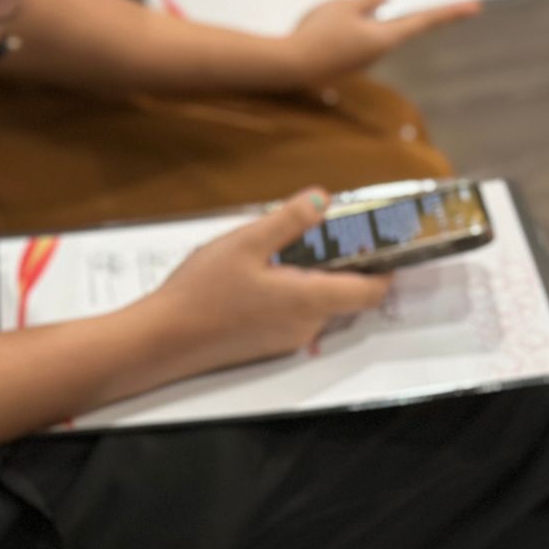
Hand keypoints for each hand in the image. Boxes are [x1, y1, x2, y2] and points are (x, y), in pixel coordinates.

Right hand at [138, 189, 392, 375]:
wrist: (162, 341)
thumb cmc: (203, 290)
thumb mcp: (246, 242)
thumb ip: (289, 221)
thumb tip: (324, 200)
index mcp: (311, 300)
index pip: (371, 291)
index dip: (386, 269)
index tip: (387, 244)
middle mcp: (307, 327)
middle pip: (346, 298)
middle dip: (343, 267)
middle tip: (326, 233)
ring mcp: (287, 341)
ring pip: (318, 307)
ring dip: (313, 280)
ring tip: (283, 250)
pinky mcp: (266, 348)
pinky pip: (294, 317)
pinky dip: (292, 295)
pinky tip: (260, 276)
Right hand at [281, 0, 481, 85]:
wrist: (289, 68)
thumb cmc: (319, 33)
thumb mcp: (345, 4)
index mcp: (386, 36)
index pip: (425, 20)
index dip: (450, 12)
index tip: (474, 8)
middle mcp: (380, 53)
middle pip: (394, 25)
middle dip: (385, 11)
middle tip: (371, 4)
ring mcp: (364, 62)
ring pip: (371, 32)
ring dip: (360, 20)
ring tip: (330, 16)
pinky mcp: (348, 66)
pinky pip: (354, 41)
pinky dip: (347, 30)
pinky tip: (326, 28)